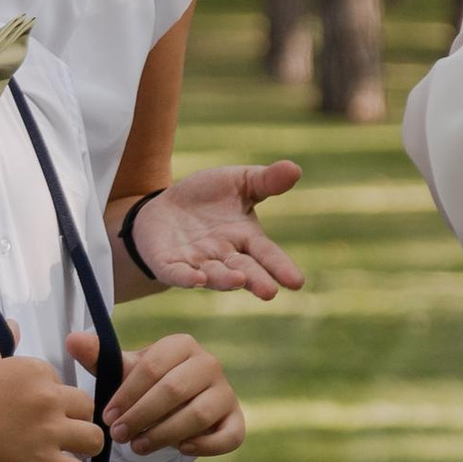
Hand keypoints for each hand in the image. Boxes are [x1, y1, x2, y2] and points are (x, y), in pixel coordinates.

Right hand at [0, 342, 104, 461]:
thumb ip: (0, 343)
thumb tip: (12, 325)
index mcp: (35, 371)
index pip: (63, 383)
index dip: (54, 399)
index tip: (38, 412)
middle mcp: (47, 397)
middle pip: (86, 407)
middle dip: (77, 420)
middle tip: (61, 432)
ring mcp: (47, 430)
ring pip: (94, 438)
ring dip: (86, 447)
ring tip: (74, 454)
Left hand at [78, 327, 244, 458]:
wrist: (176, 406)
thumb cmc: (147, 386)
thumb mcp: (122, 372)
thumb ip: (98, 357)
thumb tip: (72, 340)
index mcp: (182, 345)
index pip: (153, 367)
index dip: (127, 394)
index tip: (107, 416)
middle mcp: (208, 364)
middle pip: (174, 390)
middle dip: (142, 416)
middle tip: (118, 436)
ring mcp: (225, 392)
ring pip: (198, 415)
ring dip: (164, 434)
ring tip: (138, 447)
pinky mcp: (235, 420)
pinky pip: (229, 436)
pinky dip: (205, 446)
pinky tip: (180, 450)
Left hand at [112, 161, 304, 300]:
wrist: (166, 206)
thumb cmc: (209, 197)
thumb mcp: (239, 182)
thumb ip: (266, 181)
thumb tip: (296, 169)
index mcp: (245, 238)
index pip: (267, 254)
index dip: (281, 267)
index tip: (297, 282)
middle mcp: (224, 256)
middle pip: (244, 270)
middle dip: (256, 280)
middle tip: (269, 292)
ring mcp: (196, 262)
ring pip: (213, 274)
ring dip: (224, 279)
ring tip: (238, 280)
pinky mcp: (168, 264)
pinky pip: (177, 274)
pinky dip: (186, 278)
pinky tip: (196, 280)